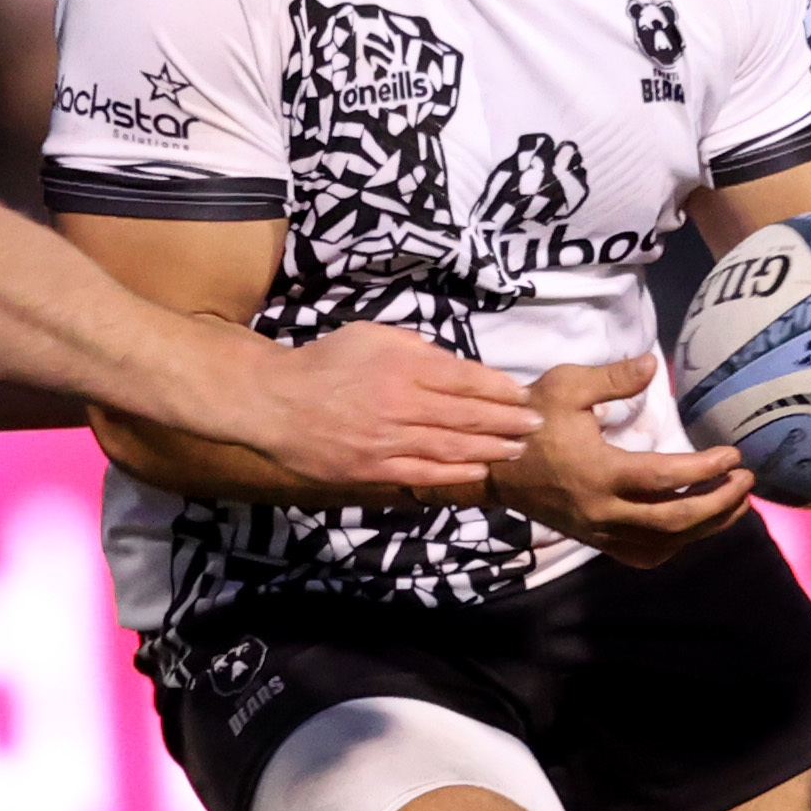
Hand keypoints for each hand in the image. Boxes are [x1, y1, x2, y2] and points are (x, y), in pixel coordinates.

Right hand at [233, 321, 540, 494]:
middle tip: (536, 426)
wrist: (274, 401)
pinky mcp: (373, 470)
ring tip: (517, 449)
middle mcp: (400, 404)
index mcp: (402, 366)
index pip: (465, 379)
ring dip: (490, 449)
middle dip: (507, 421)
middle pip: (466, 416)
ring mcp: (387, 441)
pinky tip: (479, 471)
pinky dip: (455, 474)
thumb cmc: (324, 363)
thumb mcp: (371, 336)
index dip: (500, 390)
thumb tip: (453, 364)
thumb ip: (415, 348)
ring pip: (451, 448)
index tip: (524, 396)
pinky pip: (423, 475)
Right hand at [492, 359, 749, 564]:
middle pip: (675, 520)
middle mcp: (604, 511)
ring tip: (736, 504)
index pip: (664, 478)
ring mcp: (601, 533)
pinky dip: (677, 546)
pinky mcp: (597, 542)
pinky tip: (696, 527)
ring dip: (708, 527)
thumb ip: (613, 378)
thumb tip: (653, 365)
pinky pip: (645, 555)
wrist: (494, 467)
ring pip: (666, 544)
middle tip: (746, 480)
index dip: (705, 469)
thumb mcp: (566, 386)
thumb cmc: (531, 421)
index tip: (734, 455)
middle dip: (719, 503)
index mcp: (599, 472)